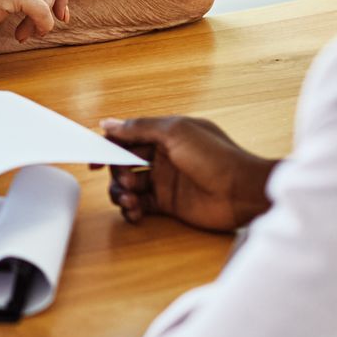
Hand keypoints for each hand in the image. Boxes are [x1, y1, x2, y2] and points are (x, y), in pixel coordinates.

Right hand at [97, 115, 275, 232]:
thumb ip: (140, 128)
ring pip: (129, 185)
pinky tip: (135, 212)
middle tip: (127, 180)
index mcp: (165, 134)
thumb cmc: (217, 158)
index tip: (93, 158)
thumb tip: (109, 124)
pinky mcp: (168, 204)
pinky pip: (140, 206)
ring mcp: (165, 181)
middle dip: (117, 172)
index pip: (128, 137)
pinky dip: (132, 210)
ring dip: (121, 193)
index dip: (108, 146)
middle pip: (124, 163)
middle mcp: (163, 156)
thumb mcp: (175, 132)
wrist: (243, 192)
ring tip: (130, 201)